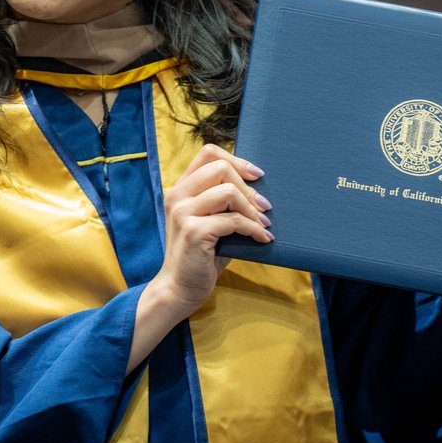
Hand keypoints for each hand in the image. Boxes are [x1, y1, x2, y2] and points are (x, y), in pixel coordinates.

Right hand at [155, 144, 273, 314]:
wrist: (179, 289)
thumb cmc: (201, 255)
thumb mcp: (211, 221)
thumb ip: (225, 201)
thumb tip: (260, 186)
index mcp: (180, 189)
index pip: (208, 153)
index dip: (237, 160)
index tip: (256, 176)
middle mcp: (177, 196)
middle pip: (220, 167)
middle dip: (248, 186)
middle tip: (264, 207)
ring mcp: (182, 212)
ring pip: (228, 191)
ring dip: (252, 208)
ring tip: (263, 223)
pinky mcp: (193, 231)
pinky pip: (233, 220)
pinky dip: (253, 228)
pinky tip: (262, 238)